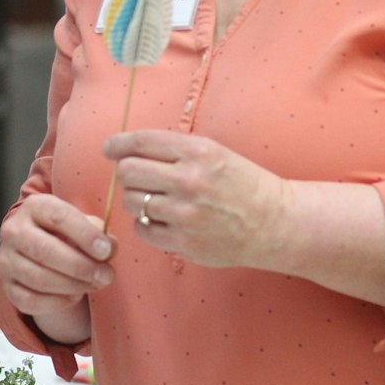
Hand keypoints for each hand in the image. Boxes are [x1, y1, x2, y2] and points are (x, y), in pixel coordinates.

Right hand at [0, 193, 113, 343]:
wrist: (38, 248)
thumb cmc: (66, 233)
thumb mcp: (82, 223)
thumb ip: (98, 232)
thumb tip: (109, 248)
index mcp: (34, 207)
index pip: (58, 217)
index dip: (84, 235)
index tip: (106, 251)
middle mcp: (13, 231)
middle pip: (45, 251)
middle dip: (81, 267)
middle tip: (106, 276)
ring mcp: (6, 259)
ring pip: (38, 278)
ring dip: (73, 286)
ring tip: (95, 285)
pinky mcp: (7, 286)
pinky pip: (30, 301)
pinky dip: (57, 302)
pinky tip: (74, 296)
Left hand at [105, 129, 294, 269]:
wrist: (274, 223)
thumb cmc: (242, 184)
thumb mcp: (215, 152)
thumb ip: (174, 149)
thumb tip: (126, 150)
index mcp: (198, 152)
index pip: (140, 142)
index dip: (117, 144)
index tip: (110, 148)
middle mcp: (190, 181)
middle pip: (128, 172)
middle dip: (127, 172)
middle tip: (138, 177)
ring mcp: (186, 214)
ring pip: (132, 201)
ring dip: (137, 199)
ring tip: (157, 200)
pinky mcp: (184, 243)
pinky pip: (142, 229)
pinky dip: (146, 223)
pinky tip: (164, 220)